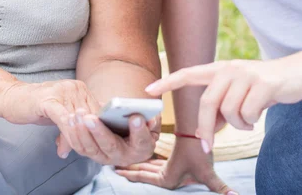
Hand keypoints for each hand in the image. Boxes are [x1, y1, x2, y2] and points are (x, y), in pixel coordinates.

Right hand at [1, 79, 99, 142]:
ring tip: (67, 150)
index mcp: (80, 89)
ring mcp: (62, 91)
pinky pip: (63, 118)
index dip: (96, 130)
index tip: (92, 145)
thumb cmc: (38, 107)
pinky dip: (66, 132)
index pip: (97, 112)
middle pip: (88, 117)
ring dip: (74, 139)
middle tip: (80, 151)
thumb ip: (74, 128)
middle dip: (85, 137)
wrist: (13, 97)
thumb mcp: (60, 117)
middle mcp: (75, 87)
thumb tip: (85, 147)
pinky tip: (64, 144)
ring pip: (76, 120)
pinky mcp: (49, 99)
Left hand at [56, 109, 159, 165]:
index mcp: (141, 148)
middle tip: (91, 118)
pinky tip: (70, 119)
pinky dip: (74, 134)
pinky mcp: (92, 152)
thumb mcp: (151, 121)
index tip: (135, 117)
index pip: (141, 142)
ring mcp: (105, 156)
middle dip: (99, 132)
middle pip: (110, 146)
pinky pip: (80, 147)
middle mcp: (122, 157)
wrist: (130, 133)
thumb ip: (151, 119)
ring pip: (92, 148)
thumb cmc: (142, 124)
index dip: (139, 131)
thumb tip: (146, 117)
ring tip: (78, 115)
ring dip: (82, 132)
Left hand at [115, 137, 236, 193]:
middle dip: (131, 171)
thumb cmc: (204, 159)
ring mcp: (171, 170)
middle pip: (145, 173)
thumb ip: (223, 190)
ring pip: (149, 168)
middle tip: (115, 166)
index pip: (145, 177)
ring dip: (138, 165)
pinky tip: (140, 158)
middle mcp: (169, 176)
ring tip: (123, 162)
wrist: (207, 147)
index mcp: (169, 180)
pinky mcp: (174, 163)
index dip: (130, 174)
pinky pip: (155, 163)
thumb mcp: (210, 177)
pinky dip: (147, 162)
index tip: (116, 171)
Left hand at [146, 54, 301, 151]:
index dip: (167, 82)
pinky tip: (260, 115)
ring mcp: (246, 75)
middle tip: (207, 145)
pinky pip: (248, 115)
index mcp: (219, 69)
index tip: (147, 90)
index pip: (188, 73)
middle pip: (208, 103)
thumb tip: (205, 129)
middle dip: (206, 128)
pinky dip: (252, 123)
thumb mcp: (238, 92)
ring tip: (249, 120)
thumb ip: (220, 104)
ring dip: (239, 124)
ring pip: (230, 112)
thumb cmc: (262, 87)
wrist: (294, 74)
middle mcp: (229, 69)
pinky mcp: (262, 85)